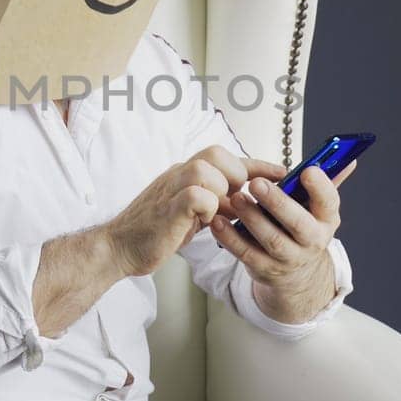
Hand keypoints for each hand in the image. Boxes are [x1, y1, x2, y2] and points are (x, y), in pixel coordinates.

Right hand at [102, 146, 285, 278]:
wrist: (119, 247)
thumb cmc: (153, 232)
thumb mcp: (189, 212)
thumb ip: (212, 202)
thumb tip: (241, 202)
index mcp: (184, 173)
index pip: (225, 157)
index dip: (256, 164)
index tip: (281, 172)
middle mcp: (178, 174)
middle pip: (216, 153)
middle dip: (235, 176)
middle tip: (236, 201)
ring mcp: (170, 188)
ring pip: (206, 170)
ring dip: (220, 192)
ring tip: (218, 213)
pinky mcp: (168, 208)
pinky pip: (196, 195)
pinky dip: (207, 208)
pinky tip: (204, 223)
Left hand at [210, 160, 354, 320]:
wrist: (297, 274)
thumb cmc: (303, 229)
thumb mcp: (319, 208)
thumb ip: (328, 181)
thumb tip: (349, 158)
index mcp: (326, 220)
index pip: (329, 203)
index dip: (320, 187)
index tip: (307, 171)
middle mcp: (311, 241)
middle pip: (298, 224)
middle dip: (278, 203)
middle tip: (257, 183)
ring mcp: (288, 258)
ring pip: (272, 240)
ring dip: (252, 219)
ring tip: (236, 199)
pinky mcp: (265, 269)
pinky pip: (246, 254)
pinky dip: (231, 238)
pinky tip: (219, 222)